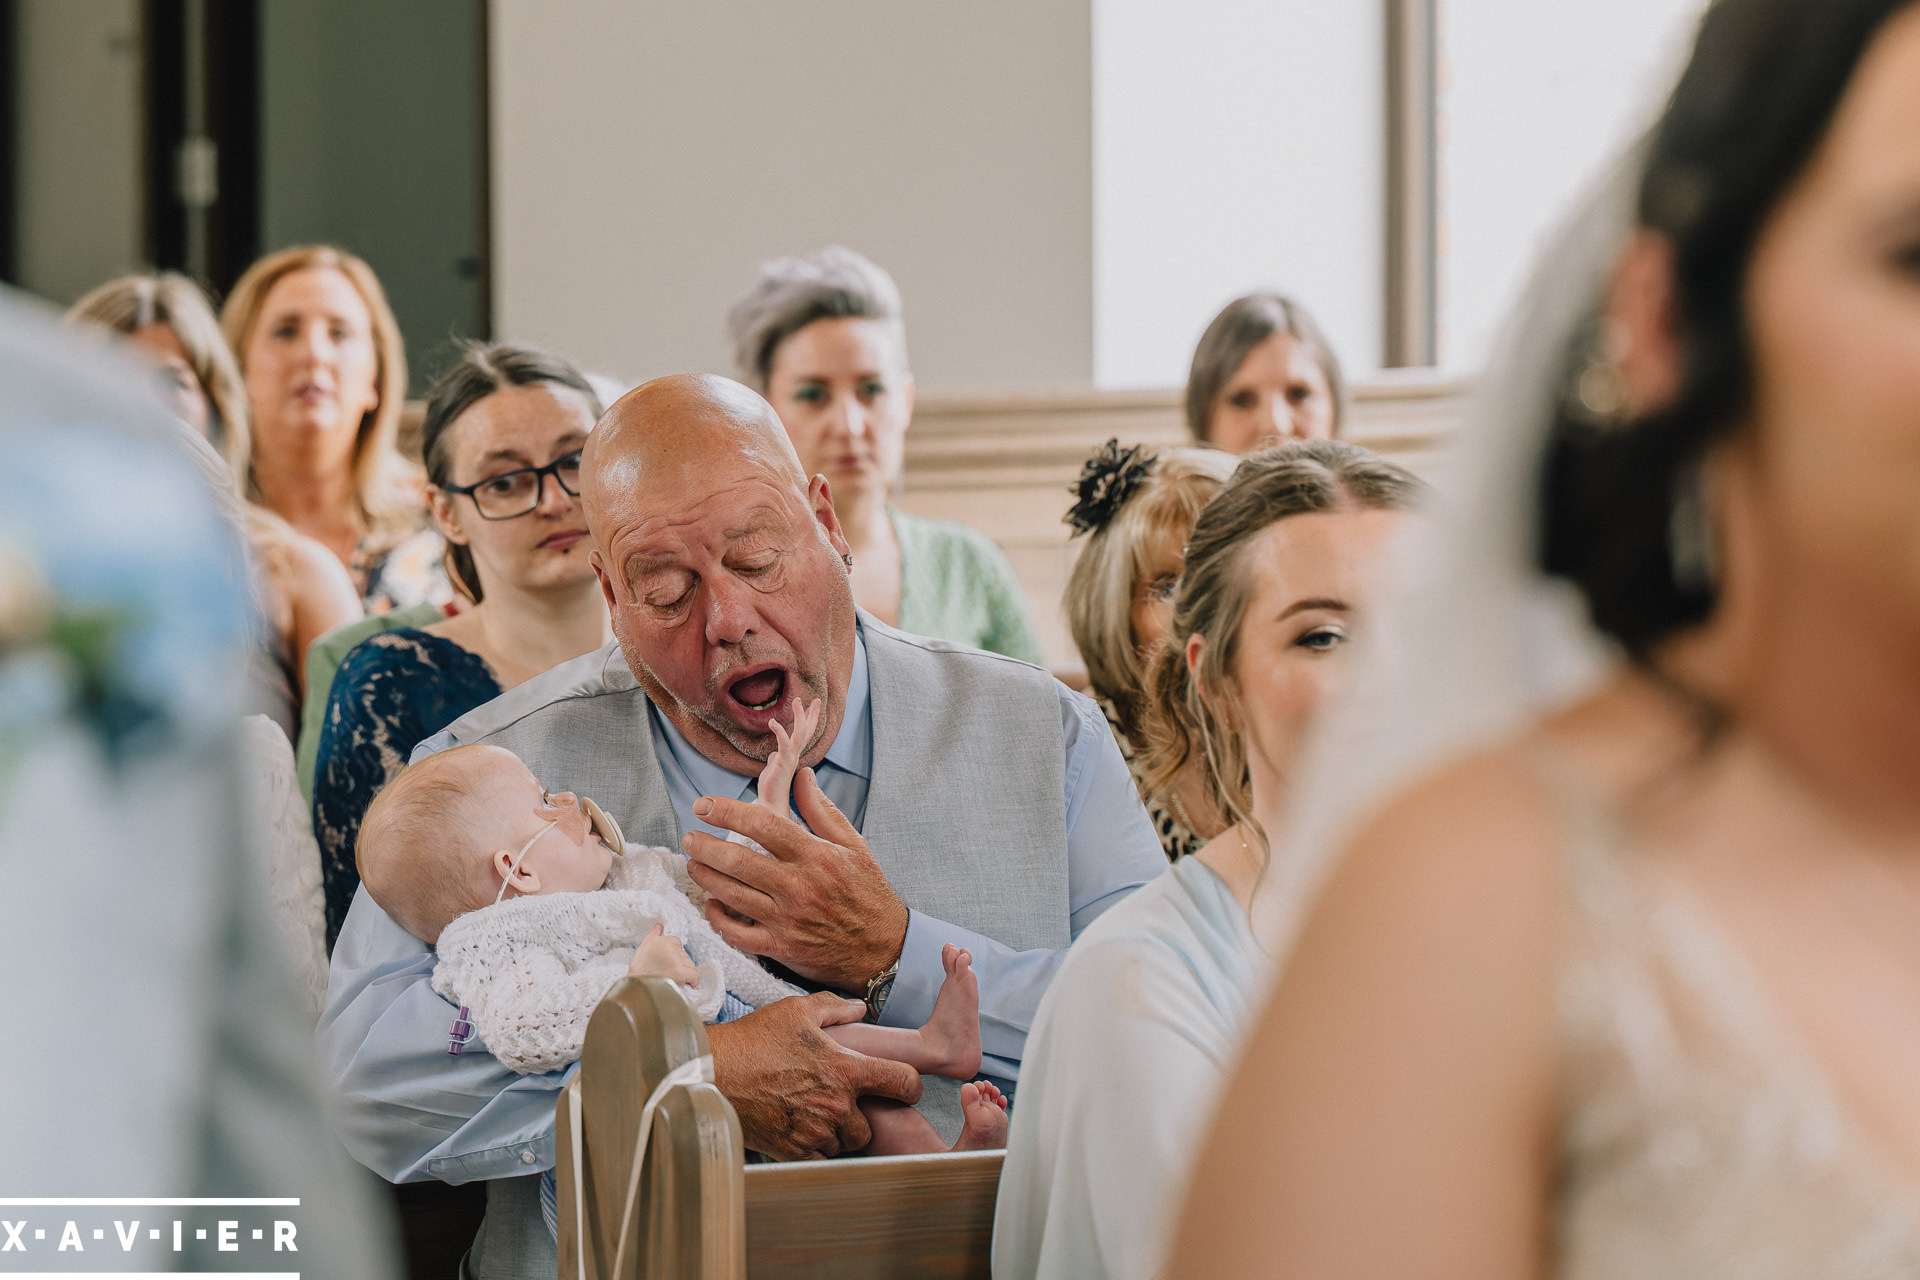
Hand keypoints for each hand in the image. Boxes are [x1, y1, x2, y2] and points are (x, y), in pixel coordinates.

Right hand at [628, 923, 698, 985]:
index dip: (674, 955)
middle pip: (685, 954)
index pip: (677, 942)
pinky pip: (694, 975)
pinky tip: (683, 984)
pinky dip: (692, 981)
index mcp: (658, 941)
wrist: (637, 989)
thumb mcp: (643, 949)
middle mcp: (667, 948)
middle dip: (680, 964)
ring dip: (685, 973)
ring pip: (690, 964)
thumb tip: (659, 925)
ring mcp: (674, 959)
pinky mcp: (679, 971)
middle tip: (668, 973)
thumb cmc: (640, 971)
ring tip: (672, 979)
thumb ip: (652, 935)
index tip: (667, 964)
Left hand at [684, 766, 908, 989]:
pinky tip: (711, 904)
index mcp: (815, 856)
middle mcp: (797, 887)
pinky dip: (717, 919)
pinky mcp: (780, 947)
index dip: (727, 811)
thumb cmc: (867, 893)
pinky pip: (737, 934)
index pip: (763, 824)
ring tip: (693, 863)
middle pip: (737, 860)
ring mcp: (786, 919)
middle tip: (689, 836)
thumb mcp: (854, 845)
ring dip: (705, 876)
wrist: (883, 948)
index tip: (704, 805)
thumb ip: (822, 810)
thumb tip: (802, 775)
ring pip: (731, 895)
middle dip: (704, 845)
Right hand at [706, 990, 921, 1158]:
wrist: (712, 1073)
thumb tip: (859, 1008)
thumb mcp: (796, 1011)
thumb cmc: (754, 1039)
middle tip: (843, 1101)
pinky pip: (819, 1156)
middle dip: (862, 1115)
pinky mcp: (793, 1150)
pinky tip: (800, 1125)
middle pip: (872, 1125)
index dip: (909, 1085)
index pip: (903, 1082)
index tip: (903, 1086)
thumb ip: (835, 1007)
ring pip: (845, 1143)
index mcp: (845, 1069)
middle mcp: (836, 1105)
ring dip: (838, 1132)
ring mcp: (814, 1131)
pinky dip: (815, 1145)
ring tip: (817, 1111)